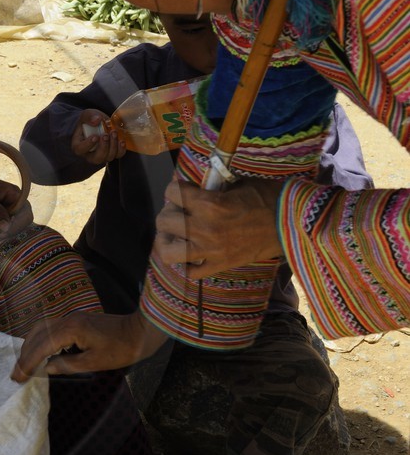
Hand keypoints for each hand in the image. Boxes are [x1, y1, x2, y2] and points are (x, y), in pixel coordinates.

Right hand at [12, 309, 163, 378]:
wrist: (140, 332)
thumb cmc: (121, 349)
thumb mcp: (94, 363)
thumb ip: (67, 365)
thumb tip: (46, 368)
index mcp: (70, 329)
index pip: (41, 347)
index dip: (28, 363)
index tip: (18, 377)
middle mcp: (66, 319)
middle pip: (36, 336)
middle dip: (24, 356)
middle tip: (15, 374)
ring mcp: (70, 317)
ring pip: (41, 330)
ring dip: (30, 347)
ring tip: (24, 364)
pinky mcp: (75, 319)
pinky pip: (50, 328)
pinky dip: (40, 340)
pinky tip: (39, 352)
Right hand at [71, 109, 124, 165]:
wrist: (98, 123)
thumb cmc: (89, 121)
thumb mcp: (86, 115)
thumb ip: (89, 116)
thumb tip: (97, 120)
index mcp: (79, 145)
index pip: (80, 149)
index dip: (88, 145)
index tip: (95, 136)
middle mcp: (89, 154)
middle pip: (96, 158)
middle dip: (103, 147)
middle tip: (106, 135)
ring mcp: (101, 155)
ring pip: (108, 157)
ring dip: (113, 146)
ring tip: (114, 133)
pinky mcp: (111, 153)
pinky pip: (117, 155)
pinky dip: (121, 149)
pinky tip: (121, 140)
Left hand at [154, 178, 283, 275]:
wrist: (291, 224)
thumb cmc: (268, 198)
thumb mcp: (238, 182)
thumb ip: (212, 185)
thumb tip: (194, 184)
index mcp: (208, 204)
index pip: (171, 192)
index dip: (175, 188)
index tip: (183, 190)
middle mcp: (204, 228)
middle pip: (163, 221)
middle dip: (169, 213)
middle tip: (179, 211)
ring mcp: (209, 251)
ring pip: (168, 252)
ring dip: (167, 241)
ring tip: (175, 236)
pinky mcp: (219, 266)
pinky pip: (190, 272)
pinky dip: (186, 264)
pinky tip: (191, 255)